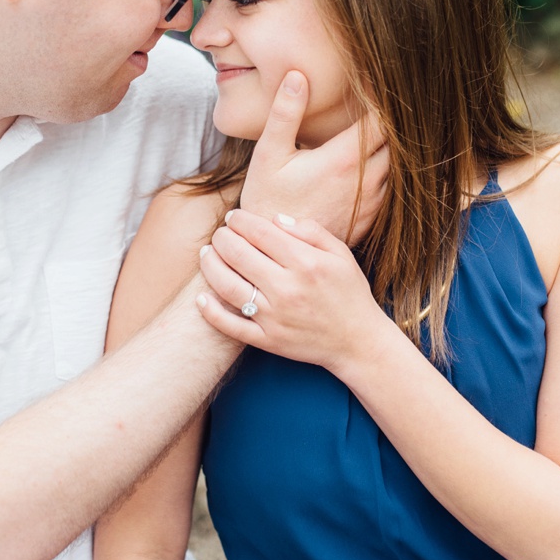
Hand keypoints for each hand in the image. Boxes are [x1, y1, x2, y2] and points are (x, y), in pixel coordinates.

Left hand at [196, 208, 401, 378]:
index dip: (240, 220)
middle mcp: (287, 289)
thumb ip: (310, 230)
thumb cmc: (349, 293)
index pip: (259, 232)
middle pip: (238, 254)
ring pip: (227, 286)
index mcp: (305, 263)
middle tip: (220, 233)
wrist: (358, 341)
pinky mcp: (267, 340)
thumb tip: (274, 218)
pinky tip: (202, 296)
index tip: (234, 217)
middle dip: (222, 237)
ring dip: (210, 266)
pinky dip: (211, 311)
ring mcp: (274, 317)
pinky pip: (230, 326)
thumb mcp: (340, 254)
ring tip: (207, 254)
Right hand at [237, 71, 387, 245]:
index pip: (381, 121)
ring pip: (396, 167)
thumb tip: (297, 75)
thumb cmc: (267, 198)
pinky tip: (368, 166)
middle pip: (394, 142)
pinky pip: (390, 190)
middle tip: (378, 108)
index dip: (382, 101)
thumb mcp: (269, 153)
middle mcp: (365, 181)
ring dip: (388, 150)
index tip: (377, 88)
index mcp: (343, 159)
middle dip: (388, 125)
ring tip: (374, 135)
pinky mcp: (370, 219)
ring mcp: (371, 203)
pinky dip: (385, 174)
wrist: (275, 251)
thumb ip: (285, 112)